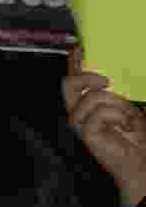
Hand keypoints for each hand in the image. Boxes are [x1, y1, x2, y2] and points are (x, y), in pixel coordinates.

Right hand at [64, 48, 145, 206]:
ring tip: (128, 118)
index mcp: (87, 102)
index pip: (73, 77)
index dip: (73, 61)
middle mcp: (80, 111)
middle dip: (86, 77)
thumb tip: (110, 70)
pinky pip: (99, 113)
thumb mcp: (127, 104)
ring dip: (116, 104)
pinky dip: (118, 116)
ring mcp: (81, 123)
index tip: (79, 47)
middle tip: (107, 81)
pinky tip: (125, 126)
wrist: (140, 159)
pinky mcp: (86, 134)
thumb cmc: (134, 134)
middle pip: (68, 84)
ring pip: (91, 97)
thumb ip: (114, 90)